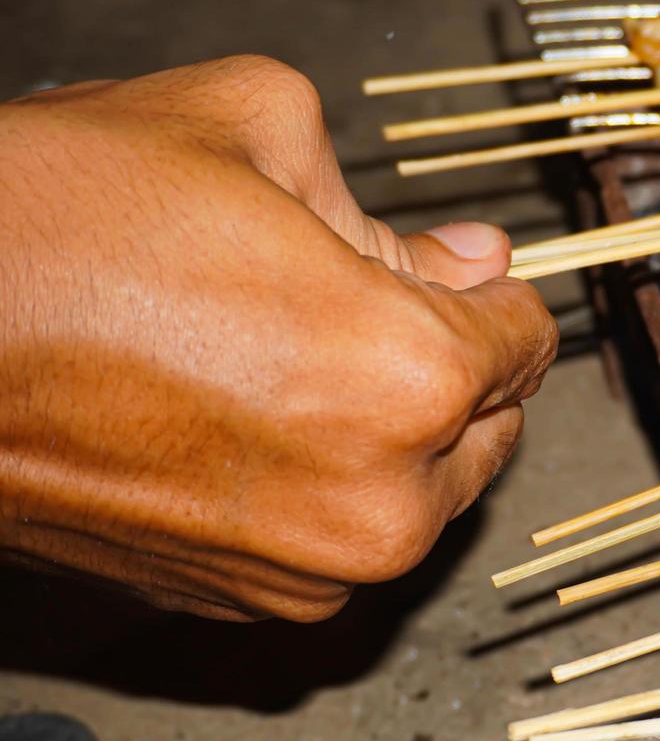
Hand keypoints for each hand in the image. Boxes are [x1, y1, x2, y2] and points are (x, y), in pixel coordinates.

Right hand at [0, 56, 557, 621]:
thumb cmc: (52, 222)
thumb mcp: (251, 135)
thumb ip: (396, 211)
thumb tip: (473, 258)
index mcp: (409, 379)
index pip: (526, 341)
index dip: (490, 294)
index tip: (453, 272)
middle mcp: (377, 503)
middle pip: (488, 427)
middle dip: (447, 365)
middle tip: (355, 302)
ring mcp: (305, 572)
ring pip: (415, 490)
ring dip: (386, 429)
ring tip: (277, 353)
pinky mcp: (236, 605)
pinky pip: (333, 536)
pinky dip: (319, 482)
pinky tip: (238, 414)